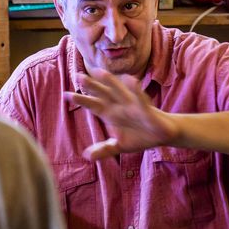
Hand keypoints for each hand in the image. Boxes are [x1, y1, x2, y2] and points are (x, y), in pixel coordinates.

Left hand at [64, 69, 179, 159]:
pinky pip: (140, 99)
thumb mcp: (120, 146)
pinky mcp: (146, 109)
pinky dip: (135, 90)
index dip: (81, 100)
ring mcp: (133, 105)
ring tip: (99, 72)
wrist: (162, 135)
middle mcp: (120, 106)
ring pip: (120, 91)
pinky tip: (129, 80)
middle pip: (103, 94)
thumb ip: (104, 149)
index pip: (94, 106)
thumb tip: (87, 156)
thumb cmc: (140, 136)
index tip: (66, 95)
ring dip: (110, 82)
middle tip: (78, 76)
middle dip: (92, 87)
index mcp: (111, 114)